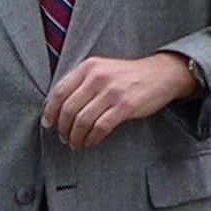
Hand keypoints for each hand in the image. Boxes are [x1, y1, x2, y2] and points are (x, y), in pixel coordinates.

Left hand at [41, 50, 200, 150]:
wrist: (161, 74)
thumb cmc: (128, 76)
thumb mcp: (102, 69)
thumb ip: (81, 83)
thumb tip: (57, 107)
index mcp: (88, 67)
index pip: (59, 92)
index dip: (50, 112)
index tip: (49, 124)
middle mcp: (98, 77)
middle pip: (69, 109)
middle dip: (63, 129)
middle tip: (64, 138)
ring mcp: (112, 91)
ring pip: (82, 121)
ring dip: (76, 137)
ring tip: (76, 143)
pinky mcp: (125, 105)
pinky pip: (100, 127)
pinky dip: (92, 138)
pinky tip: (91, 142)